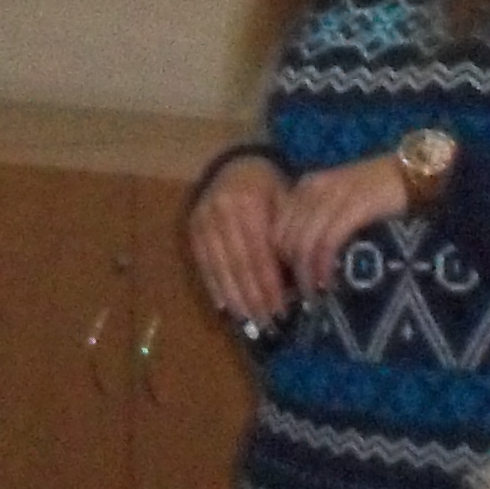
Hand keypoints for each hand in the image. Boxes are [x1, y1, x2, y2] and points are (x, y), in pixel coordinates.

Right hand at [187, 154, 291, 328]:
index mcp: (249, 204)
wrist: (236, 166)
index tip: (280, 309)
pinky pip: (204, 264)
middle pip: (238, 264)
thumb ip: (288, 235)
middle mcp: (221, 213)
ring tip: (248, 320)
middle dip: (253, 297)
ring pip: (219, 267)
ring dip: (234, 298)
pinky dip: (214, 287)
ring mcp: (203, 222)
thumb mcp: (287, 202)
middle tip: (266, 322)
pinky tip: (225, 307)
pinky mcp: (192, 230)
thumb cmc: (270, 188)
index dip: (269, 284)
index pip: (259, 254)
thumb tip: (297, 277)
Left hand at [271, 154, 410, 298]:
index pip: (274, 227)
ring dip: (304, 274)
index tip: (283, 282)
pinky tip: (327, 282)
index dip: (275, 258)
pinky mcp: (356, 206)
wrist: (420, 172)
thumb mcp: (340, 202)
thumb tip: (298, 261)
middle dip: (285, 270)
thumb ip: (318, 222)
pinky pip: (328, 242)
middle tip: (296, 295)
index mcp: (305, 188)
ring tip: (312, 296)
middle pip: (283, 237)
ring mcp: (334, 196)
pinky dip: (323, 266)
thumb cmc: (381, 192)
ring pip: (302, 242)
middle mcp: (313, 189)